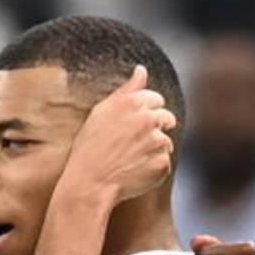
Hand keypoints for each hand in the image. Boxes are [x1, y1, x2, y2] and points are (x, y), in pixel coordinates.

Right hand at [64, 65, 177, 202]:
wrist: (88, 185)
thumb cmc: (89, 149)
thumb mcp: (101, 113)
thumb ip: (127, 89)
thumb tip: (142, 69)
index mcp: (133, 103)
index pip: (156, 99)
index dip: (144, 112)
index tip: (130, 126)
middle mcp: (148, 119)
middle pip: (166, 118)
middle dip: (154, 128)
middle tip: (131, 144)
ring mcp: (157, 142)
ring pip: (166, 142)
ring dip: (153, 150)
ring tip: (129, 160)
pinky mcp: (162, 164)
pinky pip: (164, 163)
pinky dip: (152, 169)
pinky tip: (133, 173)